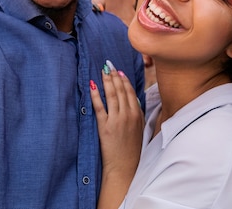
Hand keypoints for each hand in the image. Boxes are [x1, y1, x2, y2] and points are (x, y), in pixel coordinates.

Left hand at [90, 63, 143, 208]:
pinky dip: (95, 94)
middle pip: (120, 90)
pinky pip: (99, 106)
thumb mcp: (139, 129)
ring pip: (111, 95)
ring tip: (102, 71)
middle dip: (114, 75)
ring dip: (106, 81)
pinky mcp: (105, 126)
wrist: (125, 166)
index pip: (130, 91)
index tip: (119, 70)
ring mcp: (117, 120)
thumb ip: (136, 113)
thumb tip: (132, 99)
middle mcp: (128, 114)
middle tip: (108, 65)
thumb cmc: (132, 149)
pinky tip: (92, 85)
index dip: (124, 79)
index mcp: (137, 114)